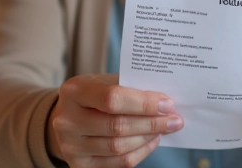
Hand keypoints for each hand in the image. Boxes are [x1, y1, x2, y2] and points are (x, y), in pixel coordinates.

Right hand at [46, 74, 183, 167]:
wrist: (67, 117)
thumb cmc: (93, 96)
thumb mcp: (104, 82)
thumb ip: (129, 88)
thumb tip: (164, 102)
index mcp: (74, 91)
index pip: (112, 99)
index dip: (143, 103)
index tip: (167, 104)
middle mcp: (68, 121)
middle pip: (117, 126)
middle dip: (152, 123)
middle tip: (174, 119)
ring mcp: (71, 146)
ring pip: (119, 147)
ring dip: (148, 138)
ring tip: (164, 129)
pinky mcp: (80, 165)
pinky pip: (118, 163)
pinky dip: (141, 152)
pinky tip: (151, 140)